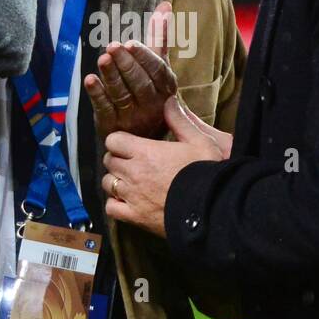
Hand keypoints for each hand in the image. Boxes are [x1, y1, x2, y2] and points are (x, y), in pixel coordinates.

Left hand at [85, 0, 176, 140]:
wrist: (145, 136)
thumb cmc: (152, 92)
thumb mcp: (159, 67)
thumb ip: (159, 37)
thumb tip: (165, 5)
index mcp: (165, 87)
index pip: (156, 71)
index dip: (144, 57)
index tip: (132, 43)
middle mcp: (152, 103)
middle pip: (139, 83)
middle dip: (126, 64)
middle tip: (112, 46)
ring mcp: (133, 116)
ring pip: (122, 94)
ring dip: (111, 76)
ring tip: (102, 60)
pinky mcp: (114, 125)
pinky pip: (105, 109)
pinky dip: (97, 94)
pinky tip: (89, 80)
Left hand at [102, 94, 223, 236]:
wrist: (211, 208)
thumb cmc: (206, 172)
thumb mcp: (200, 141)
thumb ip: (180, 120)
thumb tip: (168, 101)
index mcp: (145, 151)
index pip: (113, 140)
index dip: (120, 141)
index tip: (130, 144)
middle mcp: (133, 172)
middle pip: (109, 160)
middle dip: (118, 159)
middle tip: (132, 162)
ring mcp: (131, 196)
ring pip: (107, 183)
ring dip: (115, 180)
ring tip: (129, 181)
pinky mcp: (134, 217)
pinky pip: (111, 208)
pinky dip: (115, 204)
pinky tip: (127, 201)